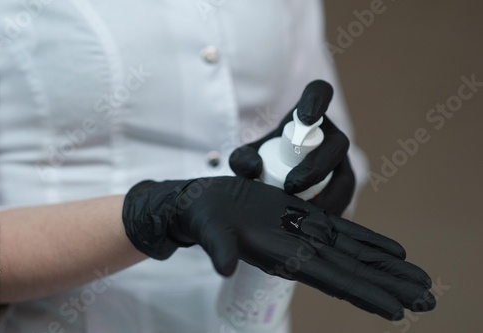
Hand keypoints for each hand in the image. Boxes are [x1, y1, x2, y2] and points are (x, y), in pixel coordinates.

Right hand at [122, 176, 434, 319]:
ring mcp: (305, 236)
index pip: (331, 280)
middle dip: (390, 285)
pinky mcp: (305, 219)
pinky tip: (392, 249)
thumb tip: (225, 266)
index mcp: (283, 257)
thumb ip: (218, 247)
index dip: (364, 293)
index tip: (398, 310)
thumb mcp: (208, 230)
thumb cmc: (203, 218)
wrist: (203, 205)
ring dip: (388, 267)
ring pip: (355, 254)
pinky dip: (370, 241)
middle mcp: (301, 252)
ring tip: (420, 279)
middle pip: (354, 272)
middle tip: (429, 299)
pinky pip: (344, 231)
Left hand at [229, 80, 354, 214]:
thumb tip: (254, 169)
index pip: (319, 94)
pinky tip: (310, 221)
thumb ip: (242, 158)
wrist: (274, 183)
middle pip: (337, 144)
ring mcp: (341, 161)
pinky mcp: (345, 185)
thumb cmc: (263, 160)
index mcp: (306, 116)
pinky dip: (328, 211)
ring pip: (345, 175)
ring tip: (299, 210)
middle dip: (316, 167)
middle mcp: (329, 135)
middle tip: (290, 186)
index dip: (317, 101)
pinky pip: (345, 198)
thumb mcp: (248, 157)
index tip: (303, 118)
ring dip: (325, 195)